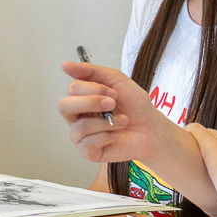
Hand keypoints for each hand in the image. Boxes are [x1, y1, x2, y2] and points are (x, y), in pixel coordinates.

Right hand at [58, 60, 175, 164]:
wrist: (151, 128)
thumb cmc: (134, 105)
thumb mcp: (116, 80)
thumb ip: (91, 71)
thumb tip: (65, 65)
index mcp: (81, 97)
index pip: (73, 88)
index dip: (94, 89)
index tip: (114, 92)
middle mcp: (77, 116)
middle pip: (64, 106)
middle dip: (91, 103)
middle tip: (112, 104)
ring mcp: (80, 135)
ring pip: (80, 127)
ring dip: (107, 122)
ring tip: (122, 121)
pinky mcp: (88, 152)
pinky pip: (87, 144)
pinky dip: (106, 137)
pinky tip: (116, 135)